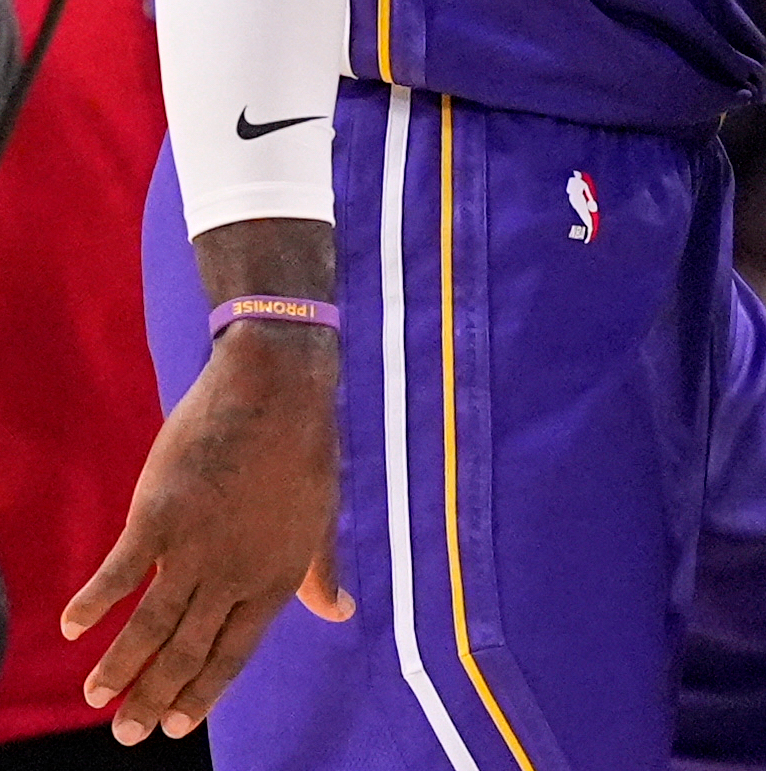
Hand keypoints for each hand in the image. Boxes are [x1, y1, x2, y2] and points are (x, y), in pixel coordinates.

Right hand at [61, 327, 348, 742]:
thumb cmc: (303, 444)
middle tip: (126, 735)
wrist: (276, 382)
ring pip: (150, 627)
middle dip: (153, 698)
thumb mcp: (320, 515)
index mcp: (275, 579)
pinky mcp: (159, 513)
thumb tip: (341, 612)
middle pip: (185, 653)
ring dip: (120, 668)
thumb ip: (321, 572)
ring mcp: (194, 546)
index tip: (176, 726)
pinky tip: (73, 627)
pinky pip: (119, 572)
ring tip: (96, 698)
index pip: (231, 656)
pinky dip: (94, 602)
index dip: (202, 694)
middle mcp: (233, 574)